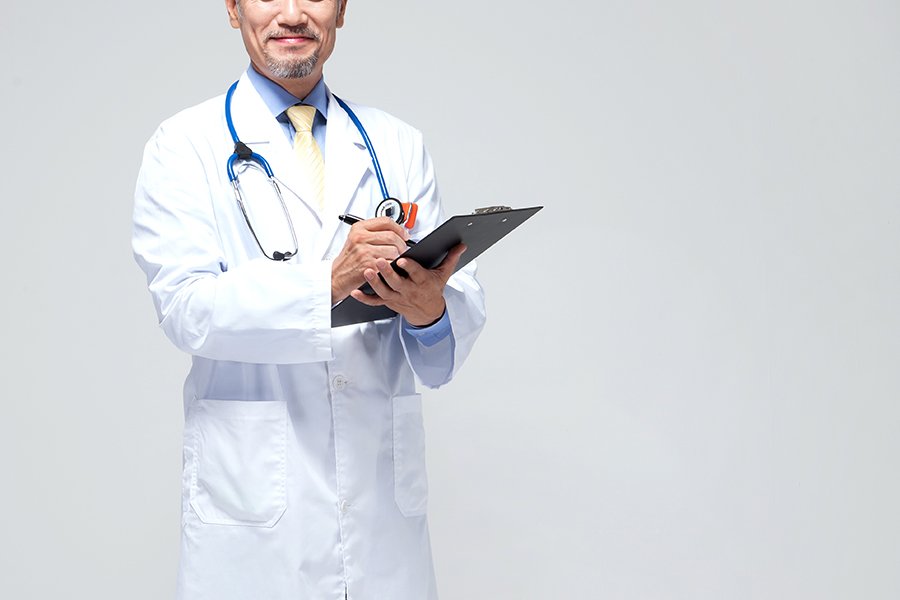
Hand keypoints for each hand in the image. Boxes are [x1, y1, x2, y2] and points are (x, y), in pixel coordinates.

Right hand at [331, 217, 409, 302]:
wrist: (337, 276)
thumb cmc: (348, 259)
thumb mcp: (355, 239)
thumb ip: (373, 232)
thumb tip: (396, 230)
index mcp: (359, 228)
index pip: (385, 221)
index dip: (399, 228)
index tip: (404, 234)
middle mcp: (360, 238)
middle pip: (392, 236)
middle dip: (402, 244)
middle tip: (402, 249)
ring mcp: (364, 252)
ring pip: (393, 250)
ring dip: (398, 256)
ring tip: (395, 259)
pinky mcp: (369, 265)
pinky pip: (390, 263)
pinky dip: (393, 266)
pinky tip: (390, 267)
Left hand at [350, 244, 466, 326]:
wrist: (427, 313)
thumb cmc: (432, 291)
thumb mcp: (443, 274)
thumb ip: (451, 258)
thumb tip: (461, 245)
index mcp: (422, 282)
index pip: (416, 274)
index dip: (409, 267)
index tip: (403, 260)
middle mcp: (409, 290)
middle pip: (397, 282)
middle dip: (388, 272)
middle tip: (379, 261)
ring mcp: (397, 297)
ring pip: (384, 291)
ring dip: (374, 282)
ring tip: (367, 271)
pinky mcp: (389, 302)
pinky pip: (375, 302)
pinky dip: (364, 298)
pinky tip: (356, 291)